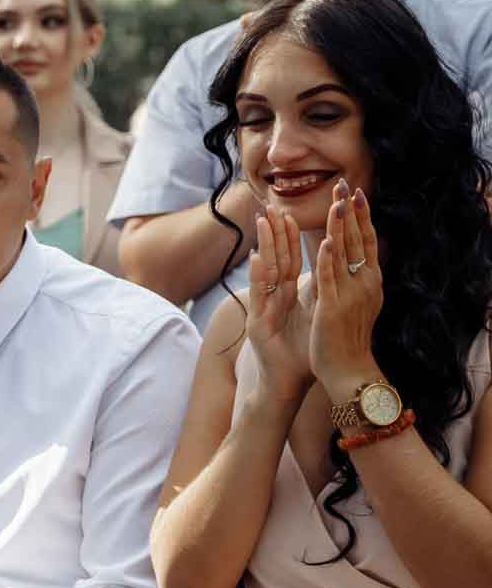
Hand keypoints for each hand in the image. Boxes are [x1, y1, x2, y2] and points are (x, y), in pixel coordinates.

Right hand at [242, 205, 314, 405]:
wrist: (289, 381)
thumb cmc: (304, 351)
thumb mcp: (315, 316)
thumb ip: (318, 293)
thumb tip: (330, 271)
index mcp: (288, 294)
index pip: (289, 258)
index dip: (289, 236)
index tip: (290, 211)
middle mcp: (273, 298)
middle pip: (274, 259)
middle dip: (273, 232)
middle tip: (270, 206)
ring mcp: (263, 309)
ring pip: (265, 271)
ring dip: (265, 245)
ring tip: (263, 221)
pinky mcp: (257, 322)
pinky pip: (260, 296)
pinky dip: (259, 276)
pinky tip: (257, 258)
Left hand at [310, 181, 385, 397]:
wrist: (349, 370)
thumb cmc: (348, 337)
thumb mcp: (357, 302)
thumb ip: (354, 279)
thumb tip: (355, 259)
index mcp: (369, 281)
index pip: (367, 242)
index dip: (361, 217)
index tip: (356, 193)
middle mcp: (365, 284)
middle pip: (359, 241)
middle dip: (351, 213)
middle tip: (345, 185)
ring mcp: (350, 295)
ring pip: (345, 255)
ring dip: (340, 227)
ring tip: (337, 203)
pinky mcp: (333, 308)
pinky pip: (330, 279)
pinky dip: (328, 260)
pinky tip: (325, 242)